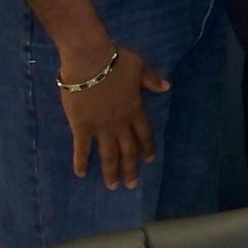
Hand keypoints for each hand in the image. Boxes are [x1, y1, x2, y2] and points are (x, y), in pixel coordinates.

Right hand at [61, 43, 168, 189]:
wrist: (89, 61)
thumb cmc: (115, 62)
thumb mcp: (140, 66)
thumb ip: (152, 79)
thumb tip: (166, 87)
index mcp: (135, 109)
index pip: (145, 133)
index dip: (147, 147)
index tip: (149, 160)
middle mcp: (120, 123)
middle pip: (128, 150)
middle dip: (131, 168)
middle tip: (131, 185)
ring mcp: (101, 126)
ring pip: (108, 154)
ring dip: (111, 171)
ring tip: (112, 186)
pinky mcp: (81, 126)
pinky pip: (82, 148)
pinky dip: (81, 162)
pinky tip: (81, 174)